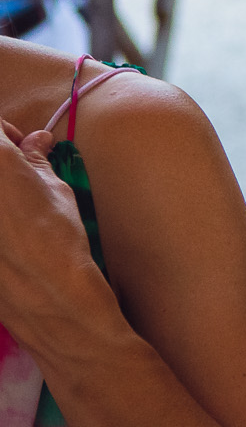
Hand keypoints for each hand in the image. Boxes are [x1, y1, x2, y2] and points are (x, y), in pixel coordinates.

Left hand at [0, 122, 112, 346]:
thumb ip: (37, 161)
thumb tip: (36, 144)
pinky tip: (6, 230)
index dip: (6, 130)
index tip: (19, 143)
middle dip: (0, 158)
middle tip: (14, 171)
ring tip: (10, 204)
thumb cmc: (58, 238)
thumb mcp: (55, 191)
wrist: (45, 295)